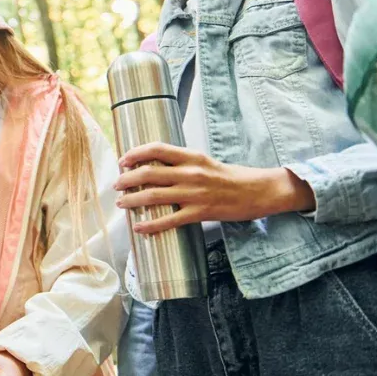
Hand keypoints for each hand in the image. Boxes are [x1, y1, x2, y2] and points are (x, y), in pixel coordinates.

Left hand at [115, 143, 314, 235]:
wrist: (260, 191)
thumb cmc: (231, 176)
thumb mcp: (204, 162)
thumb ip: (182, 163)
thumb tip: (154, 166)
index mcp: (192, 156)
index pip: (156, 149)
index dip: (134, 153)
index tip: (122, 160)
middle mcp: (191, 172)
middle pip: (148, 173)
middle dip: (126, 179)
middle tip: (116, 185)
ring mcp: (195, 193)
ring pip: (154, 195)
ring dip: (132, 200)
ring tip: (121, 203)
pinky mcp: (201, 212)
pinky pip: (169, 219)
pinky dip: (151, 224)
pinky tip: (139, 226)